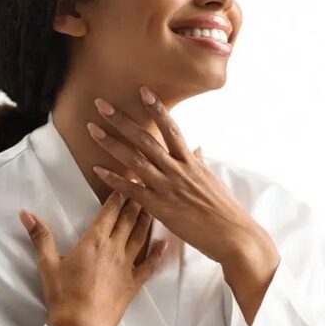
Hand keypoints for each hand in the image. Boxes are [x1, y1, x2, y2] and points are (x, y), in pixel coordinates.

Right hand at [18, 192, 166, 325]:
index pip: (110, 210)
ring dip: (147, 218)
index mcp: (94, 241)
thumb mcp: (47, 264)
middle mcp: (114, 248)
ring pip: (141, 235)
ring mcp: (126, 265)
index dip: (119, 192)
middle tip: (145, 183)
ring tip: (153, 204)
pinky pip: (150, 264)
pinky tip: (166, 243)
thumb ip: (40, 236)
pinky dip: (159, 252)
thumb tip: (26, 214)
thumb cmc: (63, 296)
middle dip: (136, 198)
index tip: (127, 178)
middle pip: (129, 218)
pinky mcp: (133, 282)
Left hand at [85, 86, 275, 269]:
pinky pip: (132, 190)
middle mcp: (177, 170)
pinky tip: (98, 169)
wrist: (231, 234)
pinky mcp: (160, 207)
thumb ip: (198, 164)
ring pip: (135, 159)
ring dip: (111, 143)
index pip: (171, 128)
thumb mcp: (211, 180)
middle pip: (145, 139)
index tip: (143, 91)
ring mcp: (167, 187)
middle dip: (122, 120)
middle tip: (101, 105)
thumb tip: (197, 149)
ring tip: (92, 129)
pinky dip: (114, 179)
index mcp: (190, 162)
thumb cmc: (224, 209)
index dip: (157, 108)